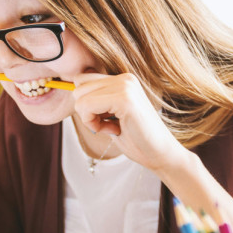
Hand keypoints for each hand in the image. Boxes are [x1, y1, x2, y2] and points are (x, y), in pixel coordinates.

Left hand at [72, 72, 187, 172]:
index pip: (82, 80)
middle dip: (86, 111)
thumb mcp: (111, 114)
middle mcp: (124, 78)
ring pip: (80, 97)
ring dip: (90, 118)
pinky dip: (93, 123)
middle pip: (78, 86)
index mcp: (123, 79)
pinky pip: (87, 106)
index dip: (86, 104)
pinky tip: (113, 130)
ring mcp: (125, 86)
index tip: (105, 119)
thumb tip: (71, 89)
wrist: (160, 154)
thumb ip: (96, 100)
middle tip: (108, 125)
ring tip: (112, 127)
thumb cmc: (136, 139)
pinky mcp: (124, 99)